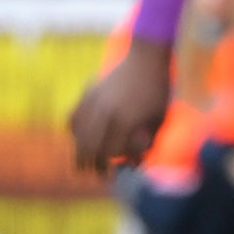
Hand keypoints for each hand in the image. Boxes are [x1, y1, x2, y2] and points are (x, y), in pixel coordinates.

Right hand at [68, 41, 171, 174]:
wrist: (145, 59)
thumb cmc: (157, 92)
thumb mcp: (160, 118)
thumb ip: (147, 141)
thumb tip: (134, 163)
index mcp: (126, 120)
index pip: (112, 152)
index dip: (116, 163)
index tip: (119, 171)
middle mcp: (106, 113)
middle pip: (91, 147)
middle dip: (94, 165)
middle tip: (99, 174)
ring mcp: (94, 102)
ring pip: (78, 135)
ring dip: (81, 151)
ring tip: (85, 164)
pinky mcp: (87, 94)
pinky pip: (73, 118)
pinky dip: (74, 131)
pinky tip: (79, 138)